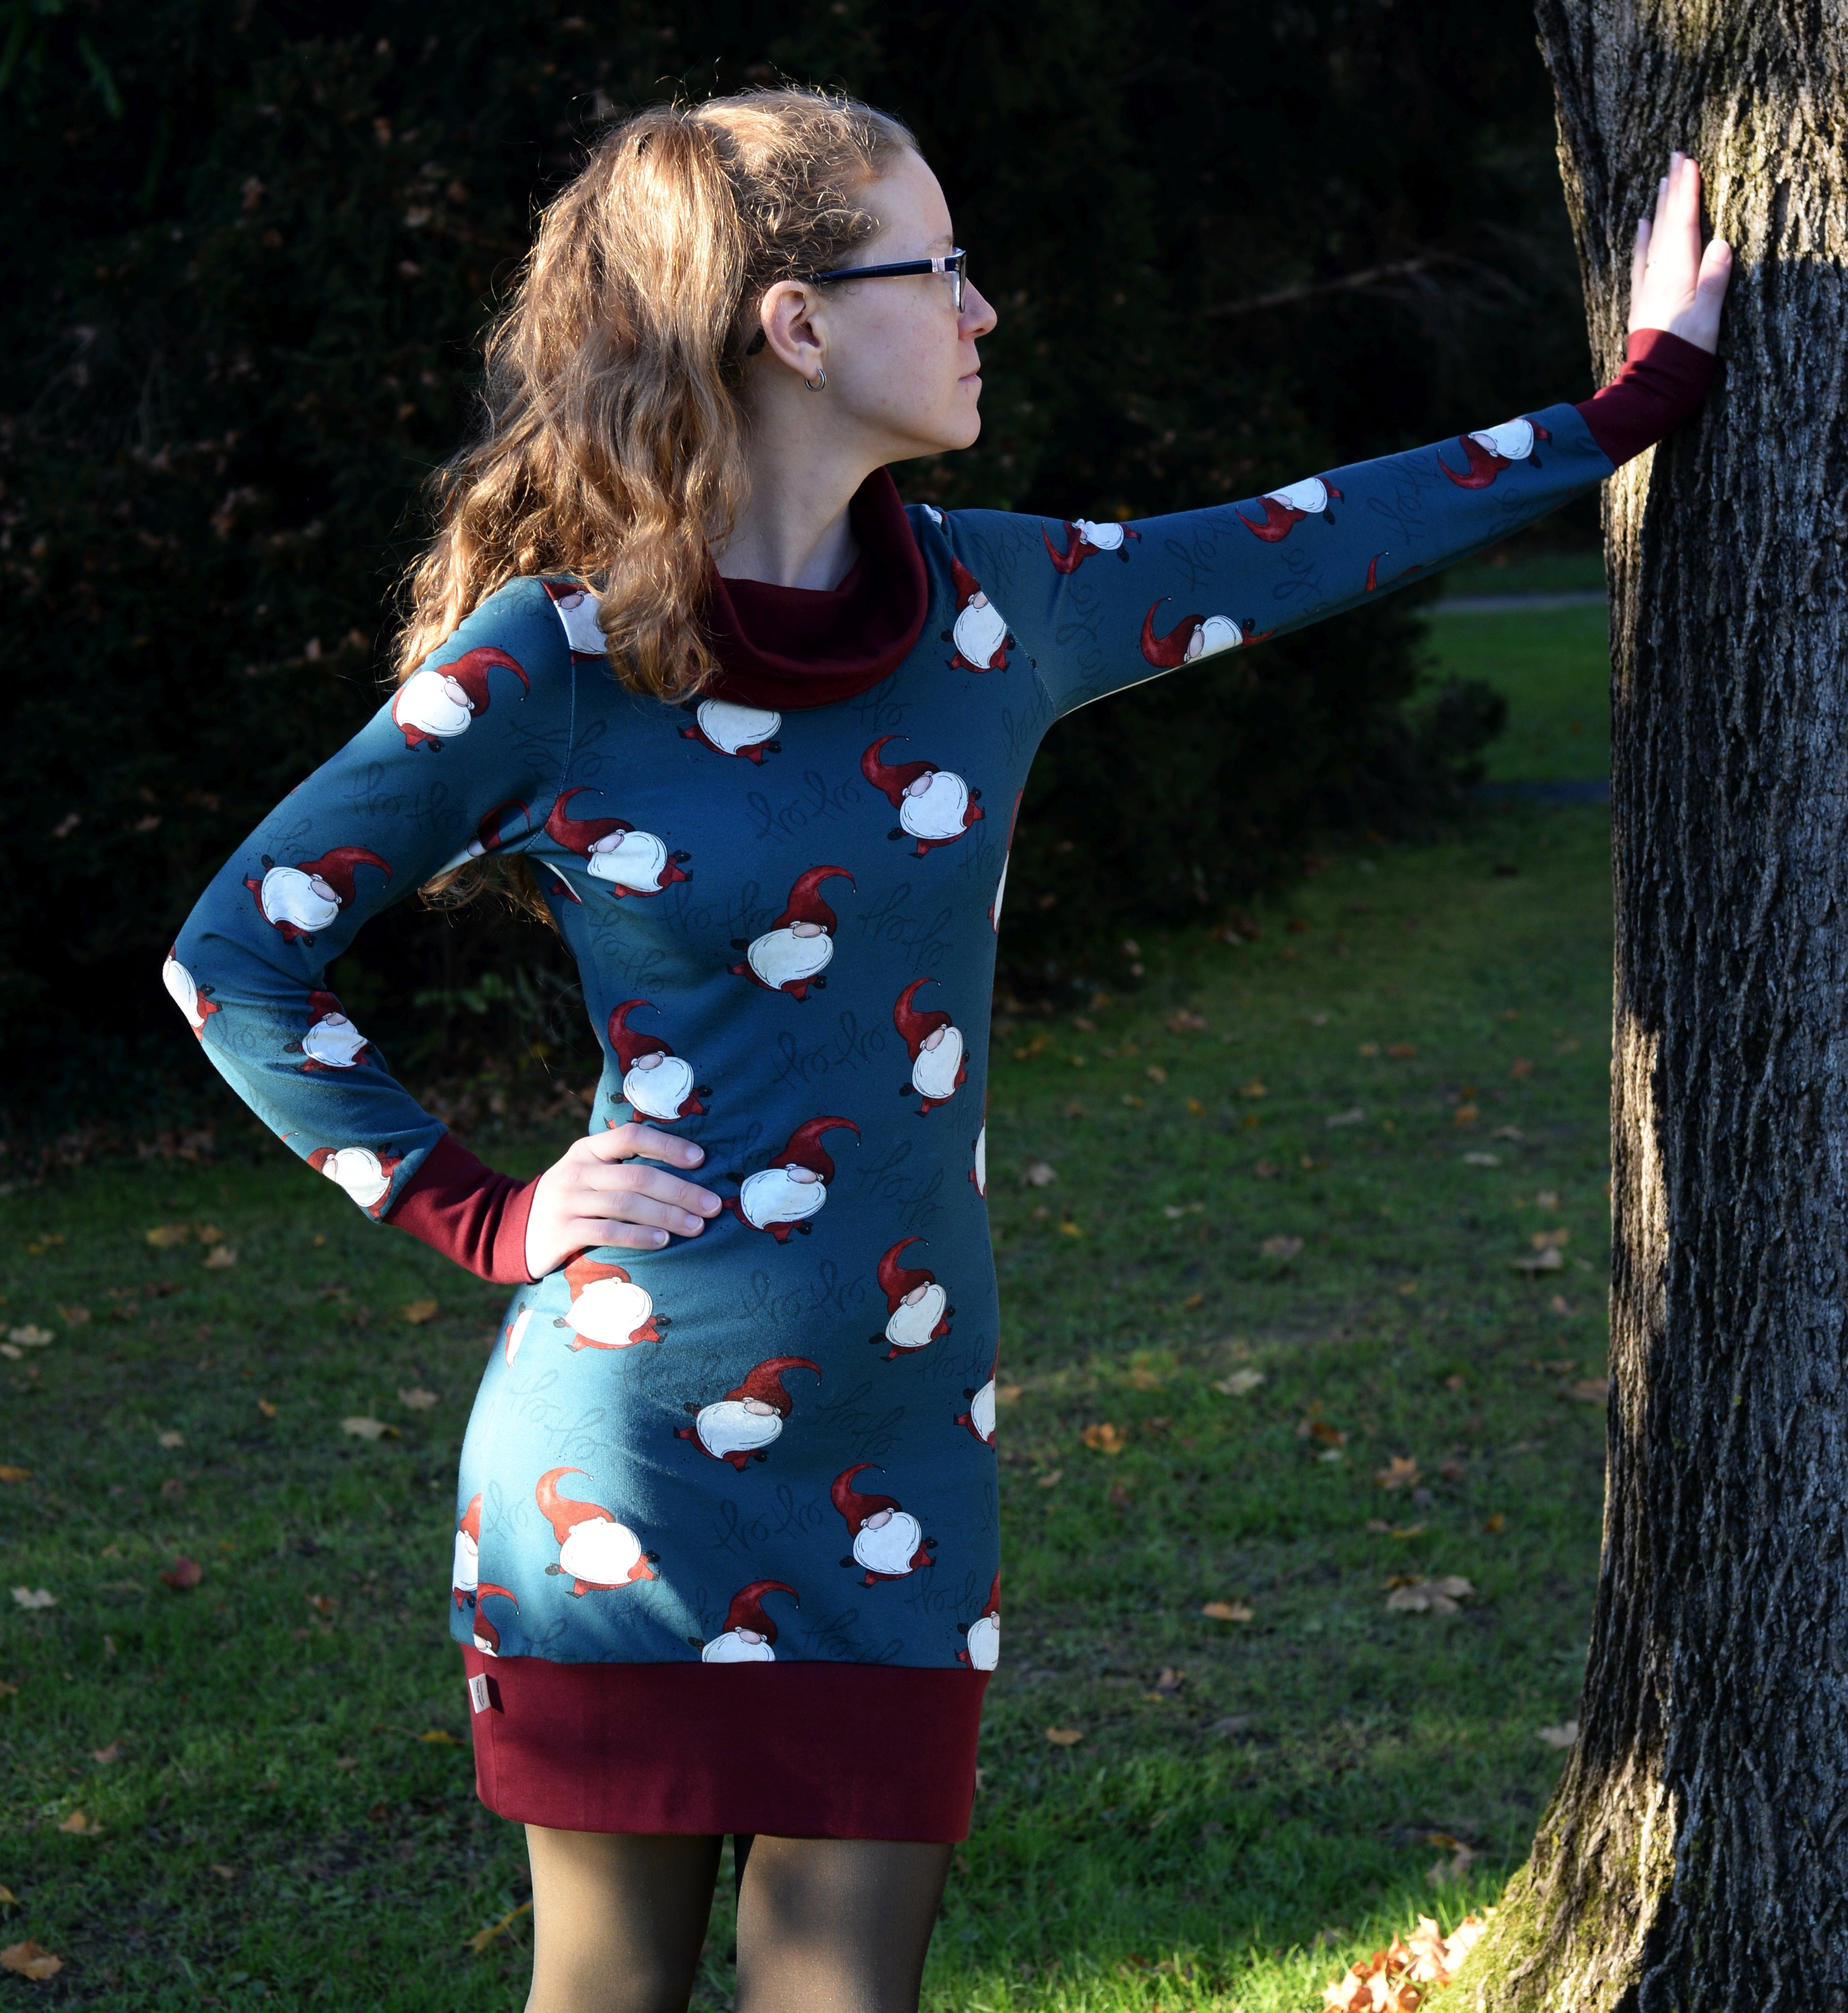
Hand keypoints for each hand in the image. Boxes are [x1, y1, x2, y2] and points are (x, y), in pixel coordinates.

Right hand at [524, 1123, 721, 1275]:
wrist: (513, 1228)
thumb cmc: (570, 1200)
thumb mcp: (589, 1172)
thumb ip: (623, 1168)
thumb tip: (688, 1173)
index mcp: (589, 1148)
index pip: (632, 1136)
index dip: (668, 1145)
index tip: (701, 1159)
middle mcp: (579, 1170)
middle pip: (638, 1175)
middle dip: (681, 1191)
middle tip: (713, 1205)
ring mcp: (569, 1200)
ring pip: (627, 1204)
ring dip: (668, 1216)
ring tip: (697, 1226)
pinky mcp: (563, 1231)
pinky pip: (608, 1232)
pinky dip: (639, 1236)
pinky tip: (663, 1241)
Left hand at [1629, 151, 1731, 355]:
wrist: (1653, 387)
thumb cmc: (1685, 356)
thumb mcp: (1708, 319)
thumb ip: (1714, 280)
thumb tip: (1721, 242)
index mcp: (1678, 276)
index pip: (1685, 225)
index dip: (1687, 193)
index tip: (1689, 163)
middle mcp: (1660, 276)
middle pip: (1668, 224)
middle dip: (1673, 189)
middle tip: (1676, 157)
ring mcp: (1649, 287)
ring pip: (1655, 237)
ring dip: (1660, 207)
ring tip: (1662, 180)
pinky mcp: (1643, 300)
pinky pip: (1642, 261)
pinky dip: (1644, 240)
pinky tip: (1644, 225)